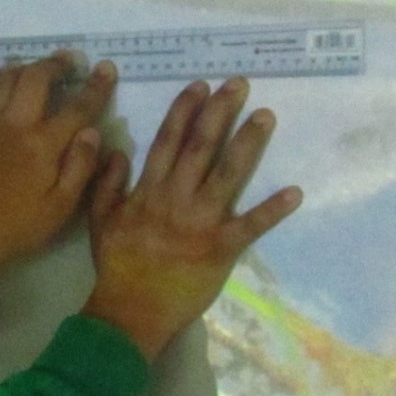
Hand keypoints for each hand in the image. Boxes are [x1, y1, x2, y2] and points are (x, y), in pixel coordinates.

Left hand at [0, 55, 118, 289]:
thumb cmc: (20, 224)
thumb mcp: (62, 206)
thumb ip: (81, 166)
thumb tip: (93, 131)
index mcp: (44, 144)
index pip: (78, 107)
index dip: (96, 86)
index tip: (106, 67)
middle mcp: (16, 123)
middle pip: (37, 77)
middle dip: (56, 64)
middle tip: (68, 61)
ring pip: (6, 78)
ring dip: (24, 65)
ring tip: (36, 66)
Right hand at [80, 78, 301, 360]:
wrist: (130, 311)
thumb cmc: (117, 265)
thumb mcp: (100, 219)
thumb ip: (106, 183)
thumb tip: (116, 149)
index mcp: (148, 191)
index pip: (168, 141)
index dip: (185, 110)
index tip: (201, 85)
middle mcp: (176, 199)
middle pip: (200, 147)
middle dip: (220, 112)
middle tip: (239, 84)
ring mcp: (200, 223)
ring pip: (227, 175)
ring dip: (247, 143)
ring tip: (265, 116)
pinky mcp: (220, 249)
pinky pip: (250, 226)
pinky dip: (272, 210)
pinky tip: (295, 192)